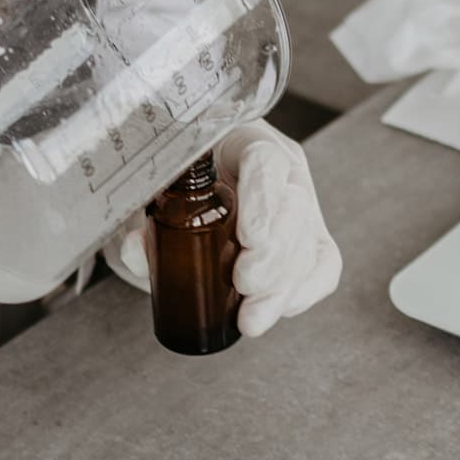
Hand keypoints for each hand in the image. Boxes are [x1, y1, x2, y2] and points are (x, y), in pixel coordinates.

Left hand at [111, 121, 342, 337]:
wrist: (183, 194)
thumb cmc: (169, 185)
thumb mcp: (147, 195)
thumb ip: (138, 219)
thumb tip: (136, 250)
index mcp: (241, 142)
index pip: (265, 161)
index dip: (263, 199)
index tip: (248, 238)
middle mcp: (279, 171)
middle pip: (294, 206)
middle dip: (274, 254)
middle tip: (244, 284)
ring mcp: (297, 205)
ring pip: (310, 241)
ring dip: (284, 286)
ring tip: (252, 317)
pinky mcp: (307, 239)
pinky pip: (323, 265)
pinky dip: (303, 292)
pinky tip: (277, 310)